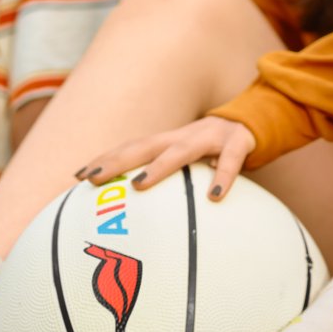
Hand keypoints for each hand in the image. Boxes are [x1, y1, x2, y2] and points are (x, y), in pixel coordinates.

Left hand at [76, 116, 257, 202]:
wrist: (254, 122)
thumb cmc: (213, 149)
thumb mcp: (188, 158)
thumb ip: (169, 176)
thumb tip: (142, 209)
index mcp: (168, 141)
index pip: (130, 148)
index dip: (105, 160)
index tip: (78, 177)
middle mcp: (183, 136)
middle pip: (144, 146)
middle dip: (117, 161)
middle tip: (93, 179)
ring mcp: (209, 138)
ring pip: (180, 151)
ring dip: (159, 167)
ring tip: (140, 185)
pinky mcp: (237, 144)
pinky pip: (229, 162)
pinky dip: (222, 177)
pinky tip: (215, 197)